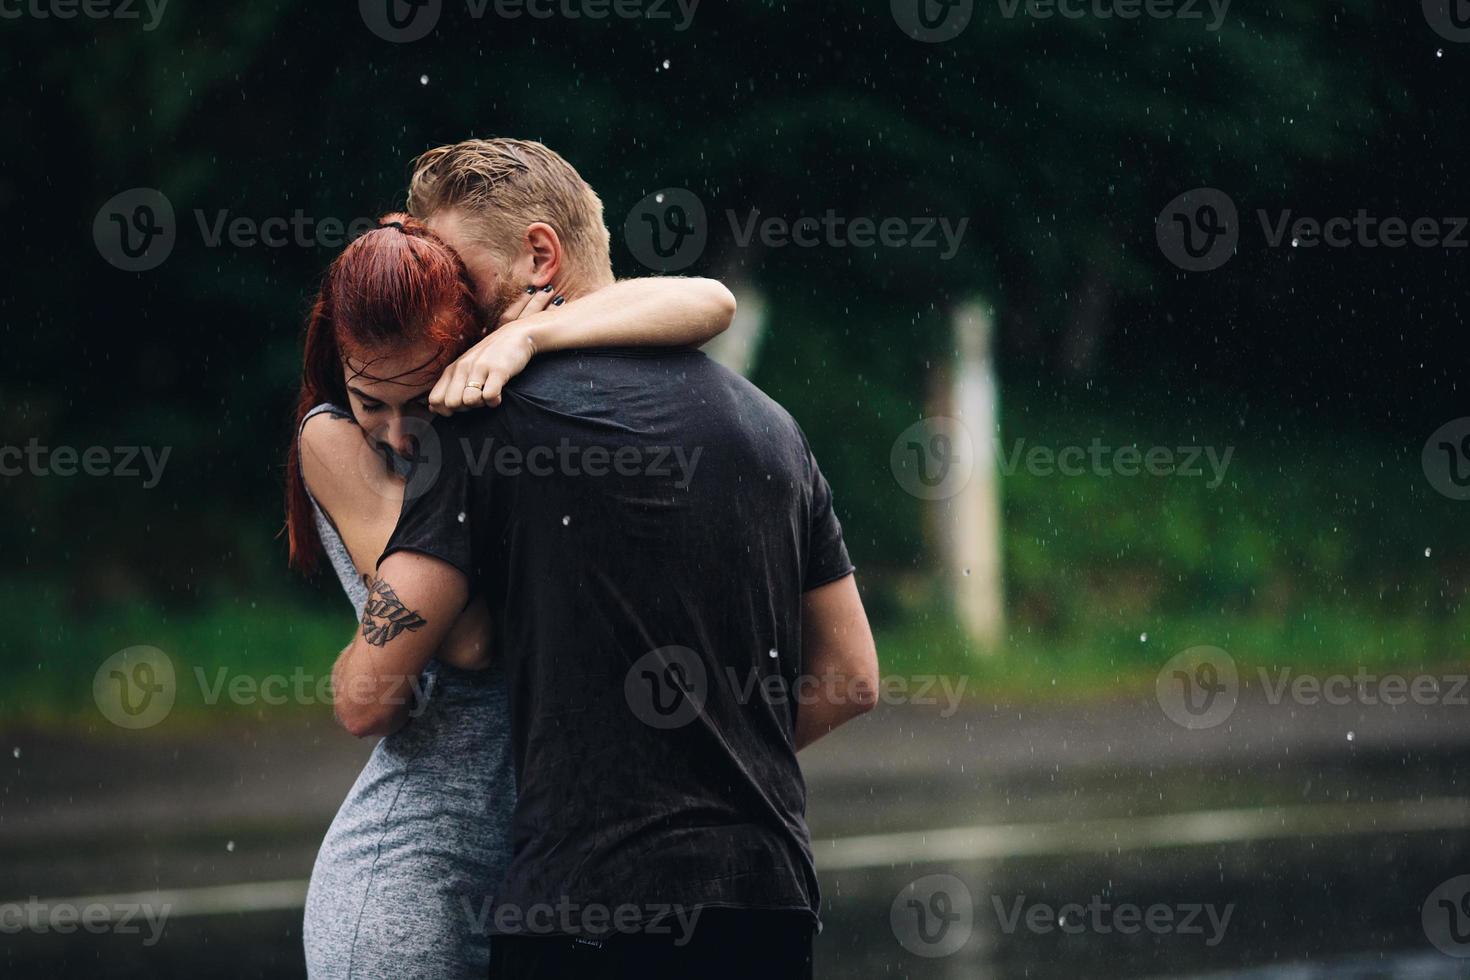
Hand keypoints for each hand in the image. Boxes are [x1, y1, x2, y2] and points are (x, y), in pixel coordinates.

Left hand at [428, 285, 562, 414]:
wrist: (515, 335)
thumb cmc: (489, 357)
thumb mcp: (464, 368)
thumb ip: (448, 387)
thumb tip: (432, 408)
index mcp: (452, 369)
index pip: (435, 400)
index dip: (446, 410)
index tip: (461, 406)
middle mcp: (462, 368)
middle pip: (451, 403)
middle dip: (465, 408)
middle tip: (477, 399)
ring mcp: (479, 368)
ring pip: (469, 400)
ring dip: (480, 404)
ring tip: (488, 395)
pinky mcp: (498, 370)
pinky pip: (490, 396)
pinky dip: (495, 401)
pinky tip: (499, 395)